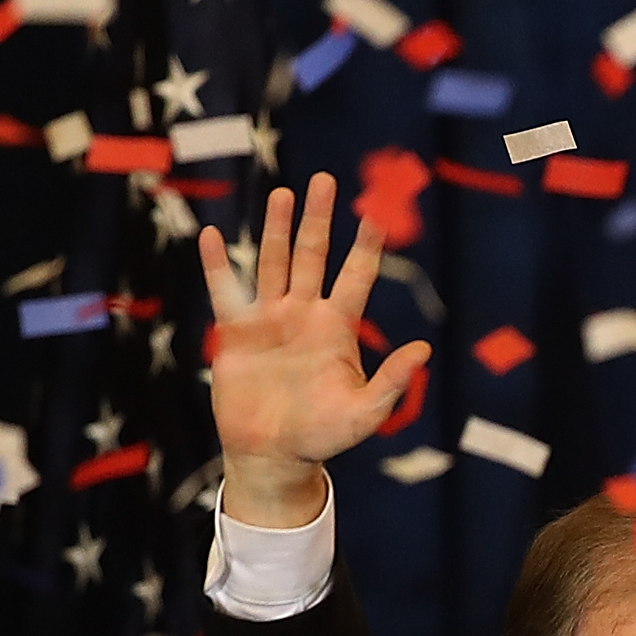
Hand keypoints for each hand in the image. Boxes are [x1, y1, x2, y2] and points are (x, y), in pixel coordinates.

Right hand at [197, 175, 430, 528]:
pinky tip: (211, 235)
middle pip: (312, 256)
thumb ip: (392, 383)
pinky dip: (218, 265)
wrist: (272, 455)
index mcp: (336, 329)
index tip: (374, 215)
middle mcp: (304, 315)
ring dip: (277, 229)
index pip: (355, 278)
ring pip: (273, 263)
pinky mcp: (236, 332)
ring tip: (283, 193)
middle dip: (318, 220)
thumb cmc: (321, 437)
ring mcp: (269, 320)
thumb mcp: (364, 414)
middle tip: (324, 181)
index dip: (364, 248)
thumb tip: (424, 351)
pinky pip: (226, 291)